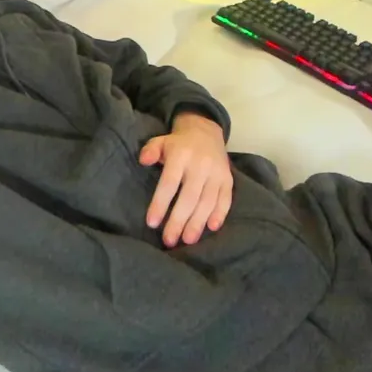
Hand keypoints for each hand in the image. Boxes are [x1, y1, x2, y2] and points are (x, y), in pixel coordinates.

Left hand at [140, 113, 232, 247]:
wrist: (206, 131)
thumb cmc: (178, 144)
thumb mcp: (160, 142)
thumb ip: (150, 151)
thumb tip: (143, 161)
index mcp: (181, 156)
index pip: (169, 183)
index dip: (160, 204)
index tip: (152, 223)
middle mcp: (201, 165)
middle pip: (189, 197)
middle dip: (179, 221)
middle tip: (169, 240)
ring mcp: (217, 173)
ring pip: (208, 201)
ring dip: (198, 222)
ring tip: (188, 240)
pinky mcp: (228, 178)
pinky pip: (226, 198)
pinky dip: (220, 213)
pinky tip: (212, 227)